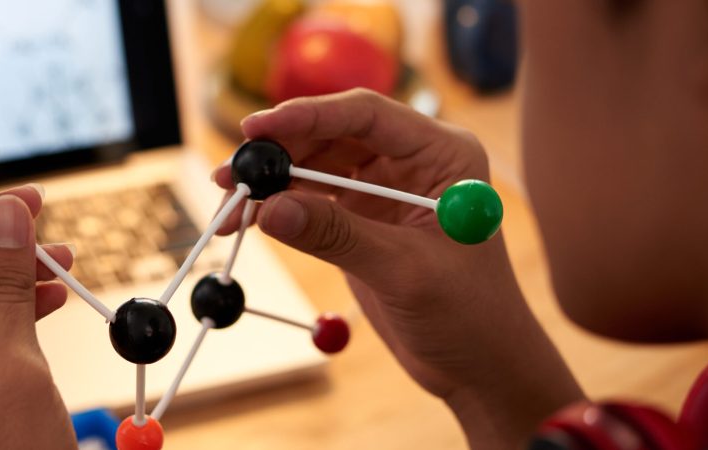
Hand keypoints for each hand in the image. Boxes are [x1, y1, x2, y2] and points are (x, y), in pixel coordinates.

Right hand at [215, 89, 581, 445]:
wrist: (479, 366)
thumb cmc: (470, 315)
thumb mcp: (405, 272)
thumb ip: (338, 236)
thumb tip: (268, 210)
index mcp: (442, 154)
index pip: (366, 116)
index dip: (307, 116)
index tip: (255, 129)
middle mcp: (411, 161)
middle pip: (330, 135)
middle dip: (278, 154)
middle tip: (229, 177)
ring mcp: (383, 187)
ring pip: (313, 166)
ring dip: (270, 184)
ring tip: (229, 209)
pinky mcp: (361, 217)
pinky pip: (310, 200)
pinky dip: (278, 210)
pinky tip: (247, 223)